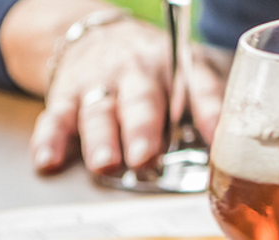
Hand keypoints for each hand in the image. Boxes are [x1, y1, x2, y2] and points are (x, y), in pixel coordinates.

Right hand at [26, 15, 226, 175]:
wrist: (96, 34)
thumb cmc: (155, 68)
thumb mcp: (188, 73)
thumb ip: (207, 108)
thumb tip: (230, 153)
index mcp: (177, 67)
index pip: (199, 86)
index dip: (209, 109)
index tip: (215, 132)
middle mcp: (137, 73)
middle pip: (141, 102)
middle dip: (142, 130)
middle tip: (145, 157)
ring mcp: (99, 83)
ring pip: (98, 112)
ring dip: (101, 140)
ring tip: (105, 164)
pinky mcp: (66, 94)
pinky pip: (56, 117)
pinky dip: (49, 140)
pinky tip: (48, 160)